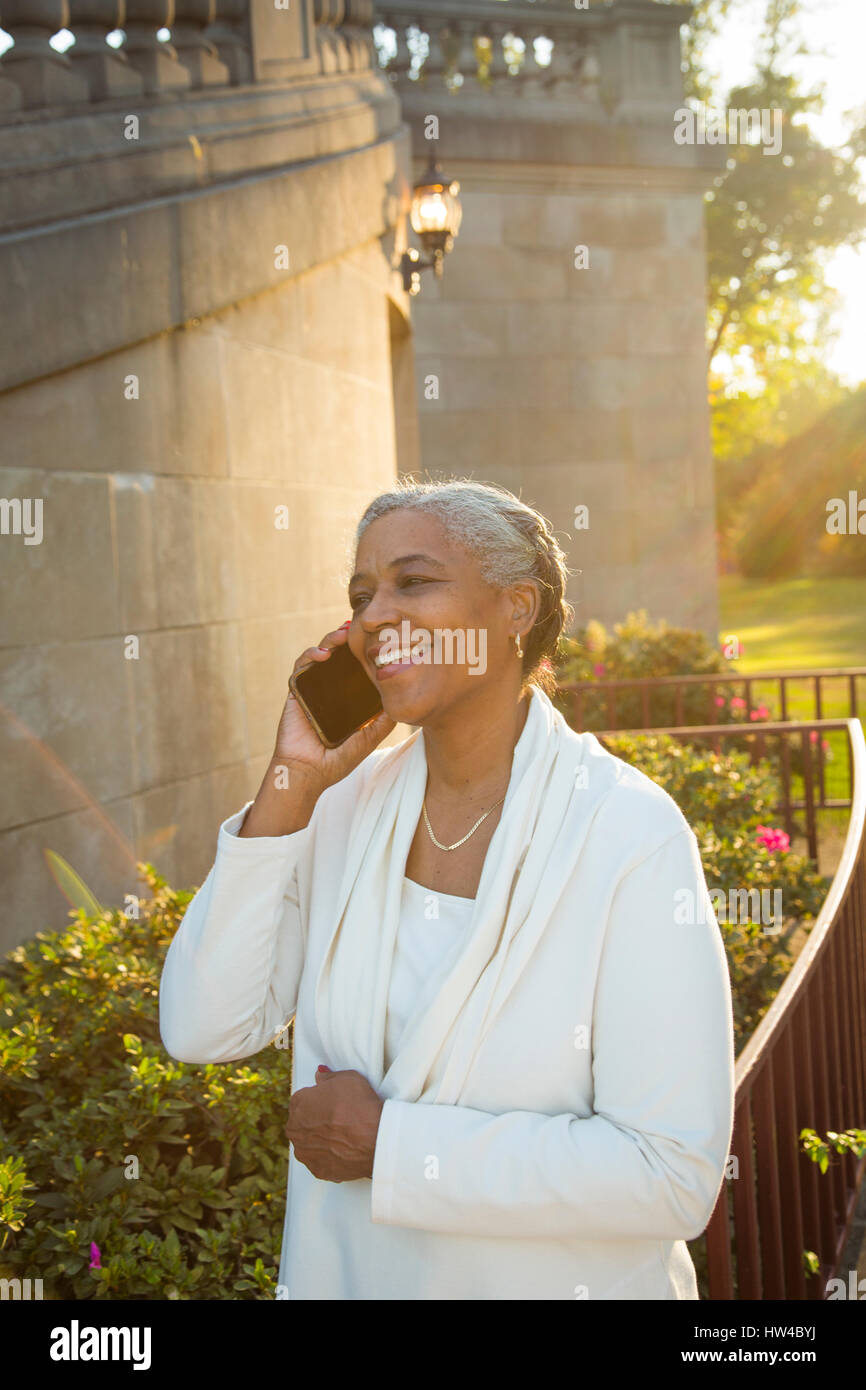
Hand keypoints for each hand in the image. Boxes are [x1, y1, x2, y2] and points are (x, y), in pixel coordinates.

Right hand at [276, 620, 395, 790]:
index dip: (365, 653)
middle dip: (349, 640)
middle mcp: (329, 690)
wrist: (308, 772)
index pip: (356, 669)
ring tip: (343, 634)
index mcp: (346, 698)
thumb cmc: (337, 760)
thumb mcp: (368, 739)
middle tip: (359, 628)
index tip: (379, 640)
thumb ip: (383, 722)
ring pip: (321, 655)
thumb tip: (402, 701)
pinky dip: (311, 655)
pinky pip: (301, 666)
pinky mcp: (296, 690)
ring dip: (331, 640)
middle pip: (340, 656)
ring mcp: (312, 688)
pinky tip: (323, 654)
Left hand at [285, 1068, 384, 1181]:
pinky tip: (343, 1149)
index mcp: (298, 1104)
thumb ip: (328, 1077)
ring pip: (309, 1143)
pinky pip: (320, 1161)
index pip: (302, 1099)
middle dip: (316, 1120)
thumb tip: (320, 1075)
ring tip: (342, 1135)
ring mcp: (305, 1153)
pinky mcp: (317, 1170)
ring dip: (320, 1139)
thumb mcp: (347, 1078)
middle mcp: (295, 1130)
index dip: (318, 1099)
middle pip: (302, 1122)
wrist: (376, 1138)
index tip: (331, 1102)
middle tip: (338, 1118)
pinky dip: (329, 1156)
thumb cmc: (360, 1106)